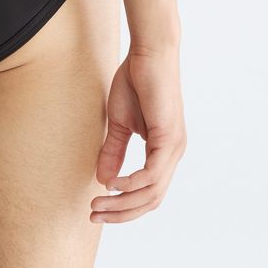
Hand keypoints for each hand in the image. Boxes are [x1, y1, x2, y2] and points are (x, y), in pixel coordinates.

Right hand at [90, 48, 185, 222]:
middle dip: (121, 212)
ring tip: (98, 204)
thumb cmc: (136, 81)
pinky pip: (152, 173)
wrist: (148, 52)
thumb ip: (114, 151)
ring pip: (152, 192)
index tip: (96, 208)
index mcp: (163, 151)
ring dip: (123, 203)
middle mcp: (173, 153)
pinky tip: (113, 184)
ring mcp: (174, 147)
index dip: (123, 206)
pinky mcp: (169, 137)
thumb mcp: (120, 123)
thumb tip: (103, 181)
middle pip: (150, 199)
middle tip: (93, 214)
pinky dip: (132, 183)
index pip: (147, 192)